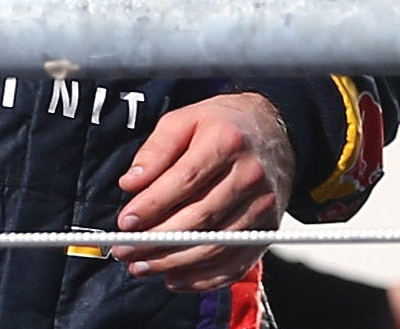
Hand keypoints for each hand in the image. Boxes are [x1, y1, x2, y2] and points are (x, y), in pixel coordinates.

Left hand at [111, 92, 294, 292]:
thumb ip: (155, 151)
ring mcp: (263, 206)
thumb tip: (130, 184)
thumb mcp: (183, 120)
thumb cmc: (221, 124)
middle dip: (158, 240)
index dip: (152, 205)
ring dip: (175, 262)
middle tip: (124, 250)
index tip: (125, 221)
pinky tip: (175, 278)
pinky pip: (236, 262)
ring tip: (142, 266)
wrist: (274, 131)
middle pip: (200, 218)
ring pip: (216, 245)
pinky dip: (205, 278)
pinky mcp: (268, 229)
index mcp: (225, 142)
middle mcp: (249, 176)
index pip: (185, 181)